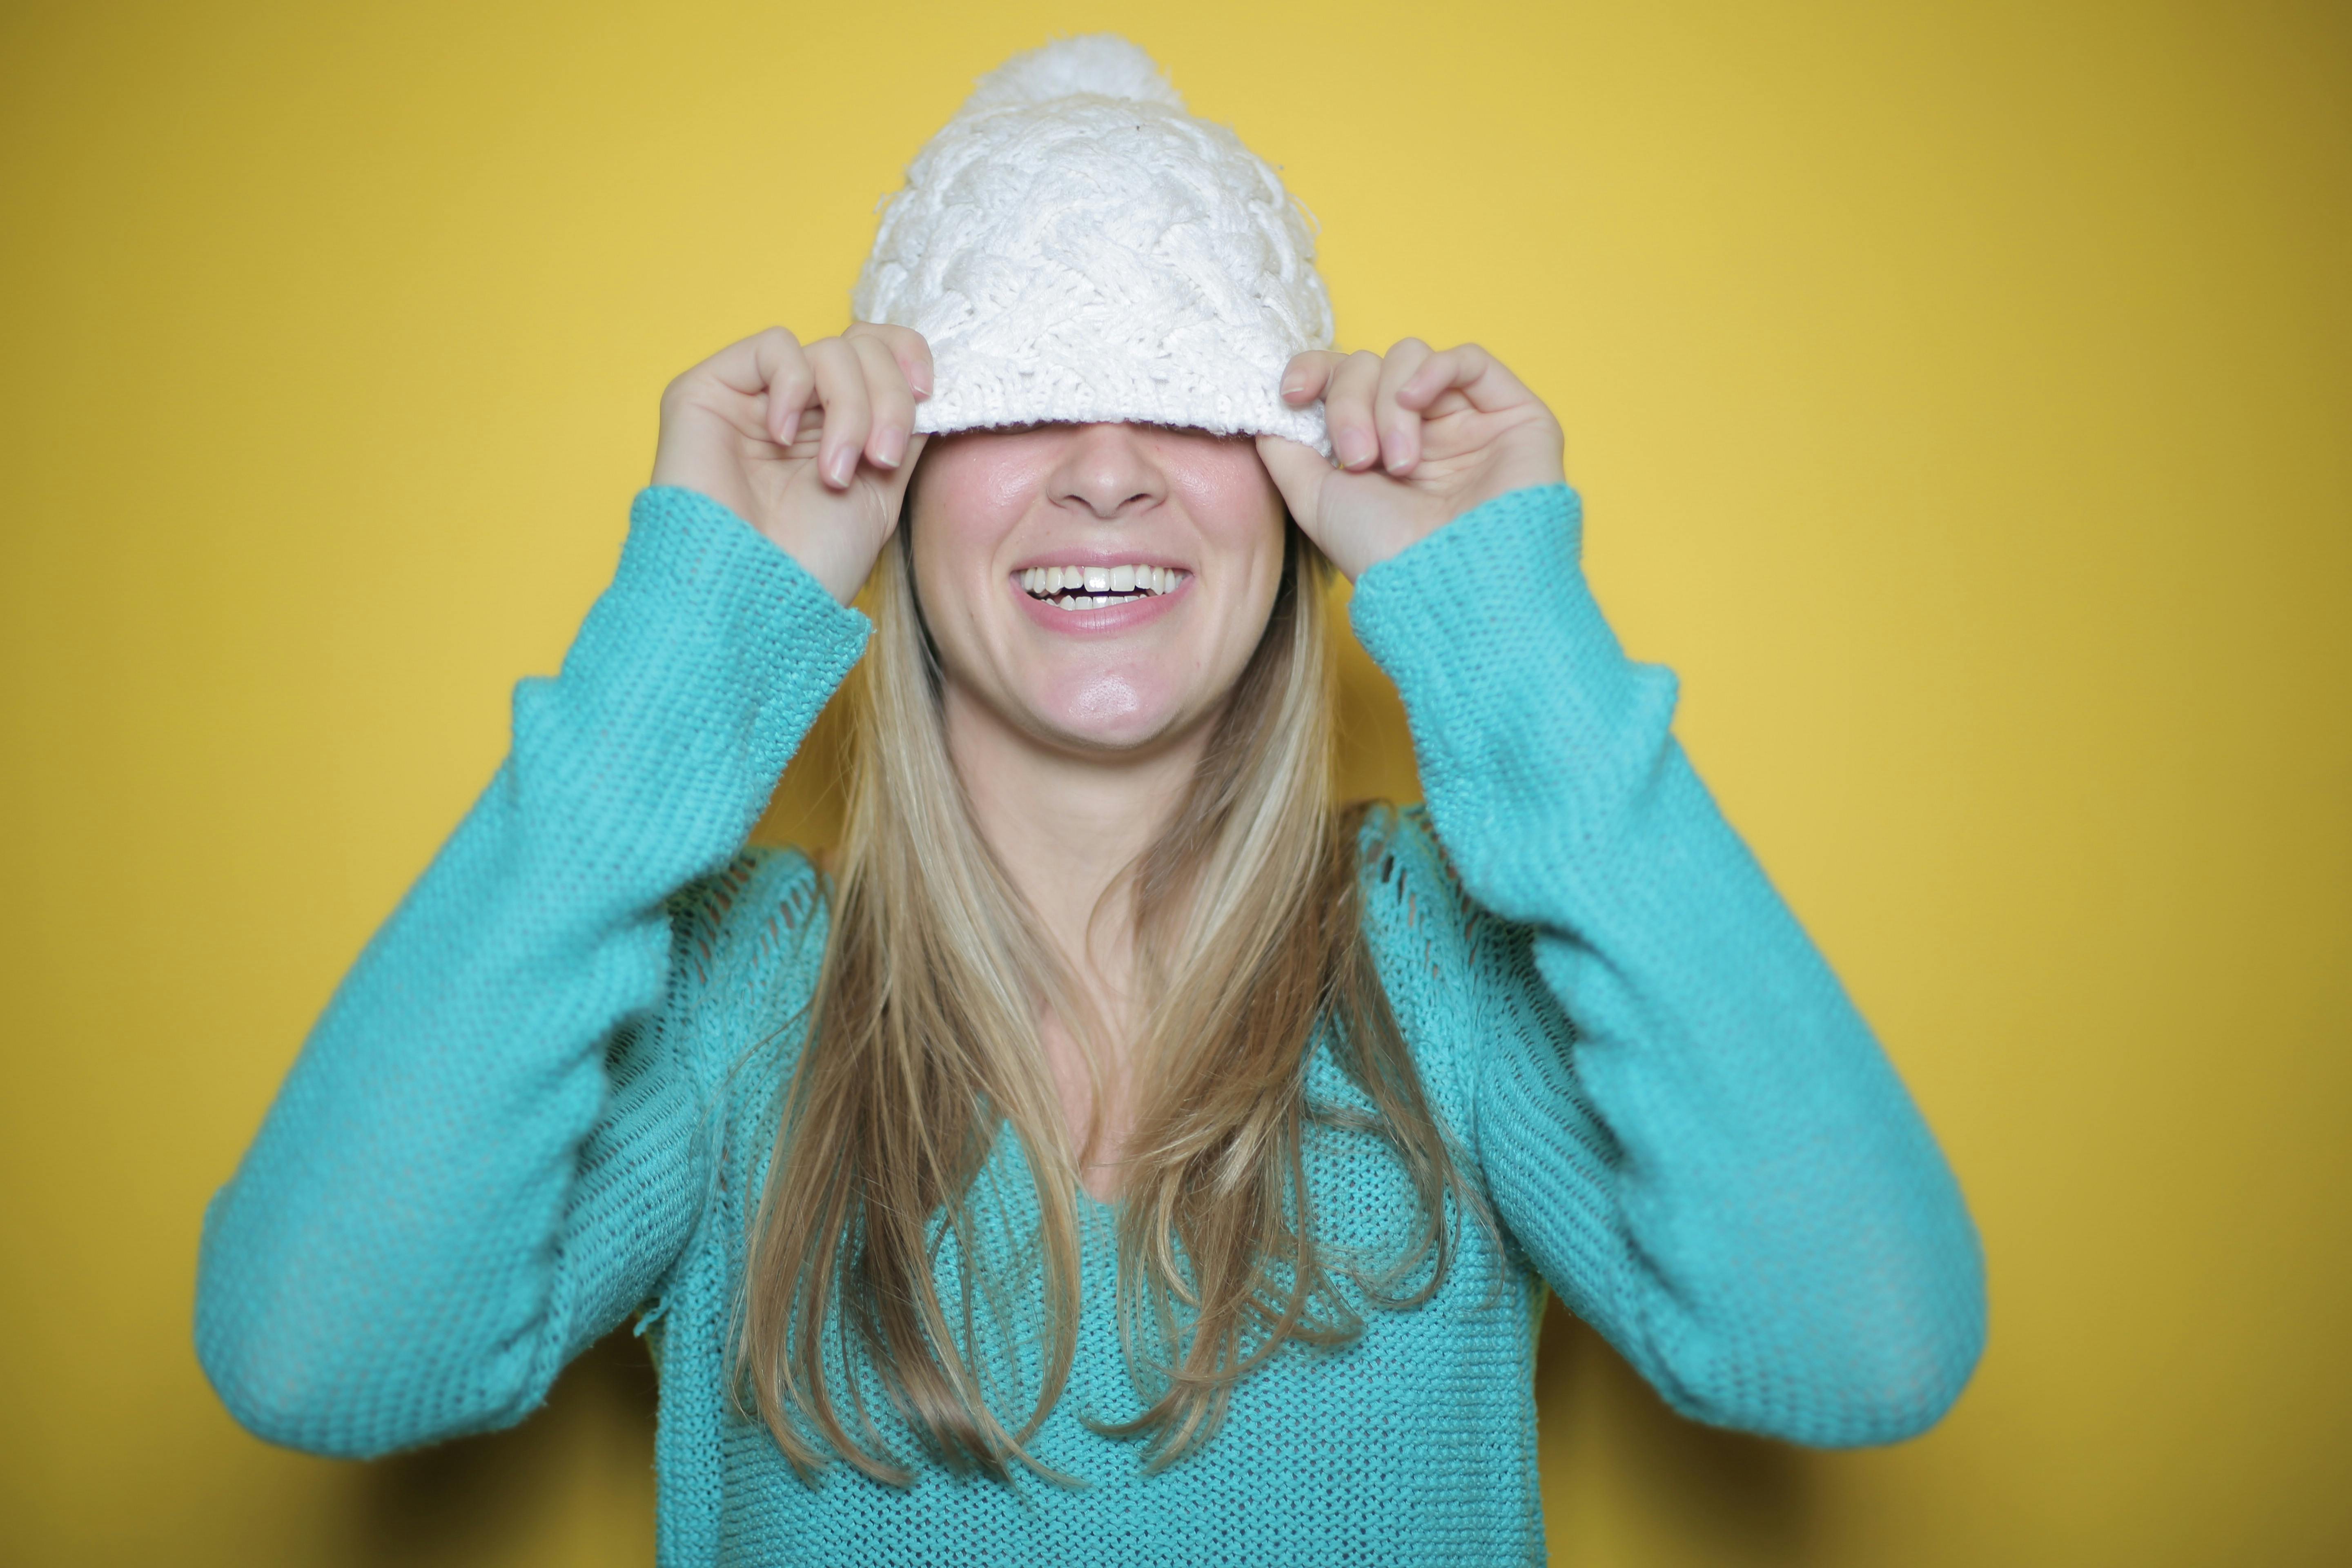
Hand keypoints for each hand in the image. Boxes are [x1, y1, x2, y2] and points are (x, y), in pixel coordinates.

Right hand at [649, 323, 932, 602]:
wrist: (753, 600)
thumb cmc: (813, 563)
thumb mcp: (882, 493)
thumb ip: (901, 432)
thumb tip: (926, 382)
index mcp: (836, 426)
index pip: (880, 352)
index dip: (909, 357)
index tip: (928, 394)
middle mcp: (798, 407)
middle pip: (863, 348)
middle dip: (887, 399)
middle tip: (880, 459)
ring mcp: (753, 397)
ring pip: (829, 349)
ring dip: (850, 408)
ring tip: (835, 472)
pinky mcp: (707, 390)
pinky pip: (773, 345)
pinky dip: (793, 385)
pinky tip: (781, 439)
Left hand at [1255, 340, 1565, 580]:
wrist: (1451, 587)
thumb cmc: (1386, 555)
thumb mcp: (1315, 499)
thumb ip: (1286, 449)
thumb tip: (1270, 405)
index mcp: (1378, 449)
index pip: (1342, 381)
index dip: (1314, 372)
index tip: (1293, 395)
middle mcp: (1421, 431)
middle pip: (1370, 366)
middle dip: (1351, 404)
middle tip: (1359, 460)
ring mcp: (1468, 422)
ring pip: (1411, 359)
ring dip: (1388, 404)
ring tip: (1398, 463)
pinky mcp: (1513, 416)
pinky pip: (1469, 359)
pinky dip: (1432, 370)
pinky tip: (1415, 402)